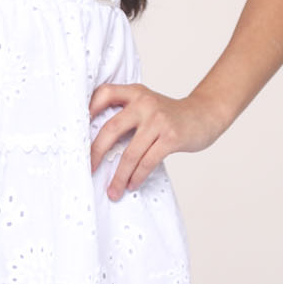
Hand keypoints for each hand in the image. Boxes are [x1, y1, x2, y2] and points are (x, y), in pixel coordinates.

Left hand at [88, 83, 219, 198]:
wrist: (205, 115)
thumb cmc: (170, 115)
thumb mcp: (148, 104)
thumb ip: (127, 112)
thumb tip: (95, 141)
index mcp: (135, 92)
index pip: (105, 93)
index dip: (89, 109)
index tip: (77, 131)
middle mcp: (145, 103)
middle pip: (111, 128)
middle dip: (96, 152)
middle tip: (88, 169)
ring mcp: (158, 120)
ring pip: (130, 152)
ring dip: (119, 176)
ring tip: (113, 191)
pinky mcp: (171, 137)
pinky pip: (148, 161)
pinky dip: (137, 176)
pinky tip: (132, 185)